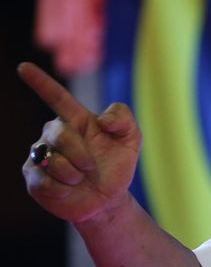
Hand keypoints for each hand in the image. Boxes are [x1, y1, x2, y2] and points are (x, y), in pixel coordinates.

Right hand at [20, 62, 141, 223]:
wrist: (108, 199)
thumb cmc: (116, 165)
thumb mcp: (131, 140)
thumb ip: (124, 119)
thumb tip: (102, 120)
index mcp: (76, 120)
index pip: (56, 97)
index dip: (40, 82)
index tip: (24, 67)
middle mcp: (53, 135)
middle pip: (59, 133)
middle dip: (79, 152)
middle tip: (91, 166)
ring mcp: (40, 155)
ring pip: (51, 160)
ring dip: (73, 174)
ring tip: (80, 179)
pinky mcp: (32, 178)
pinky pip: (43, 181)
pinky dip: (62, 189)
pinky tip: (68, 190)